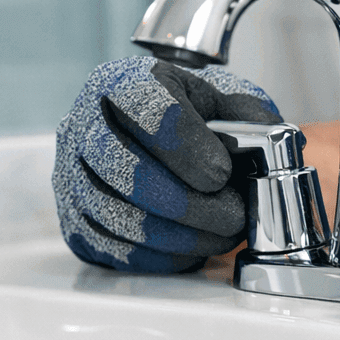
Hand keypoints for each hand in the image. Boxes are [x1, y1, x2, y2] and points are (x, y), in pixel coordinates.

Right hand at [53, 57, 281, 272]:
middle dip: (190, 203)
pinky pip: (113, 249)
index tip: (222, 173)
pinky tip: (197, 247)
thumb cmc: (197, 118)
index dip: (187, 146)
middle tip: (234, 215)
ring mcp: (71, 175)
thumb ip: (250, 117)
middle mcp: (84, 126)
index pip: (145, 108)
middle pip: (126, 170)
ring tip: (225, 233)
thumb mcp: (227, 101)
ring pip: (119, 217)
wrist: (164, 140)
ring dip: (182, 235)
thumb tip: (267, 142)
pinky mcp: (74, 220)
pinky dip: (162, 256)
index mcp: (122, 83)